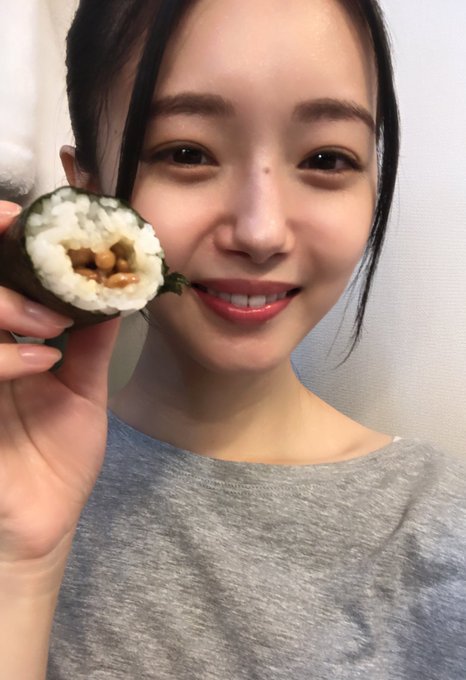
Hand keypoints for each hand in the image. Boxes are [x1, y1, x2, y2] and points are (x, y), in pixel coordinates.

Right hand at [0, 201, 119, 565]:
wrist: (38, 527)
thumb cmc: (55, 460)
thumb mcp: (81, 393)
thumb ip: (90, 344)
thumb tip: (114, 293)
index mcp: (6, 342)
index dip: (1, 239)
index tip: (23, 217)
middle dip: (0, 264)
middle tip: (37, 261)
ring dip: (5, 306)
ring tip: (48, 324)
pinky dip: (3, 355)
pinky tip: (40, 364)